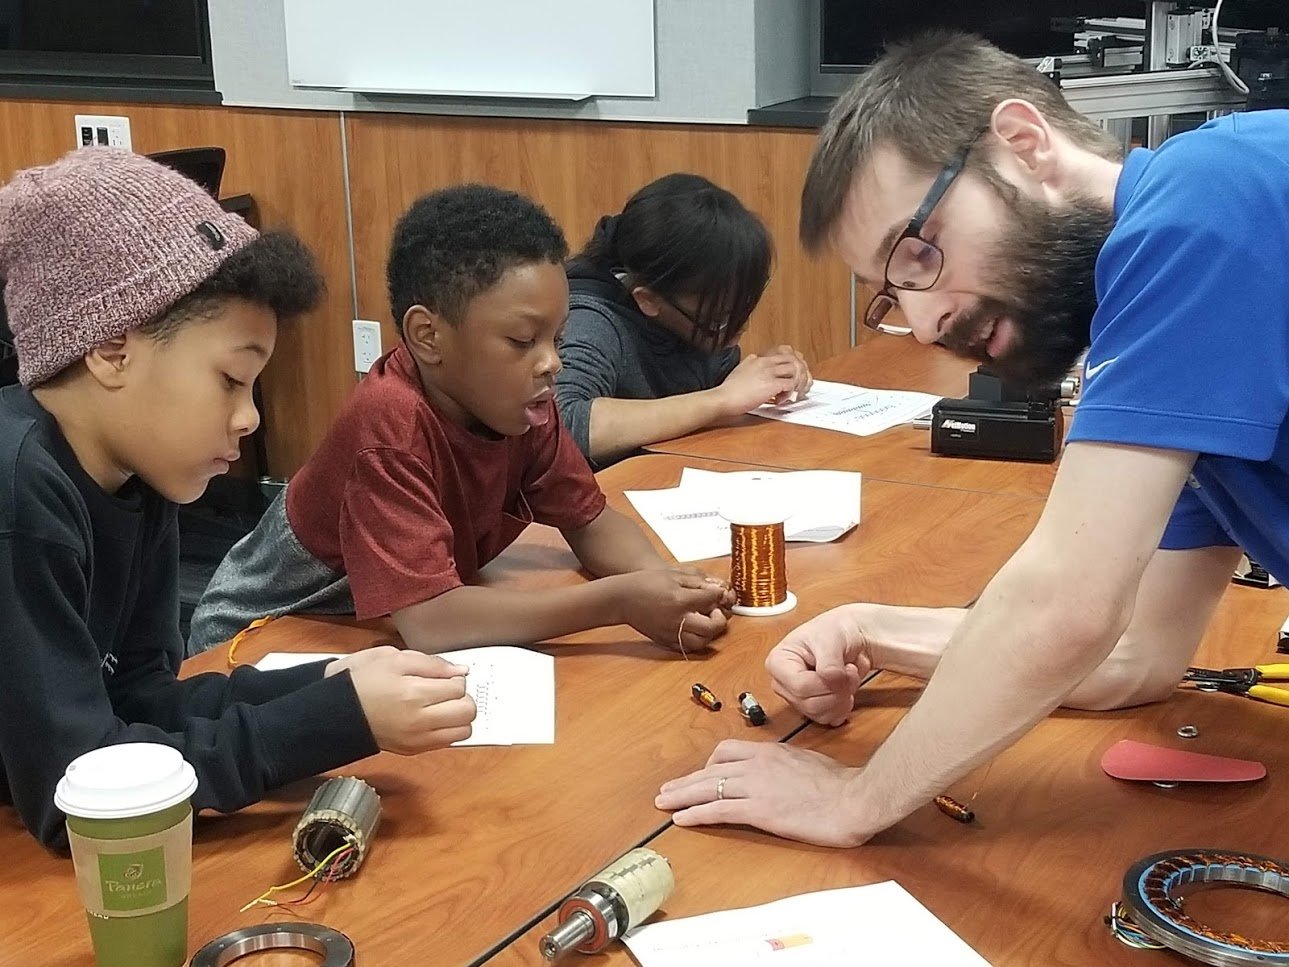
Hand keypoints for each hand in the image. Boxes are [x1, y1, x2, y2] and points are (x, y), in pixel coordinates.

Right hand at [329, 646, 476, 753]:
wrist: (336, 711)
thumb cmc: (361, 681)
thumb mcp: (393, 657)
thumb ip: (431, 663)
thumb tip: (460, 671)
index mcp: (413, 693)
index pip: (459, 687)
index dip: (455, 678)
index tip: (444, 675)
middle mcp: (419, 721)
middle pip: (468, 712)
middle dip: (463, 697)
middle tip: (448, 690)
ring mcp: (417, 739)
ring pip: (464, 731)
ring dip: (460, 716)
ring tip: (443, 705)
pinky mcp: (414, 750)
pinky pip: (448, 742)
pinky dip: (449, 729)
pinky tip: (434, 717)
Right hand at [615, 569, 734, 651]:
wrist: (622, 598)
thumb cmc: (645, 583)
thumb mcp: (674, 575)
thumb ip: (697, 583)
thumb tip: (716, 591)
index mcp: (680, 600)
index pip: (712, 601)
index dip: (719, 596)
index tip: (718, 593)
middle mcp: (677, 620)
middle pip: (712, 627)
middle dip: (719, 618)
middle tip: (715, 611)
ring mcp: (671, 633)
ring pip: (702, 642)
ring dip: (710, 633)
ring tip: (705, 621)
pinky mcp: (665, 641)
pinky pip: (687, 648)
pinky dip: (696, 641)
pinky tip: (694, 630)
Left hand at [655, 740, 872, 846]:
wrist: (854, 798)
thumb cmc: (841, 785)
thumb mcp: (809, 763)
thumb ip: (788, 766)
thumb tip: (783, 773)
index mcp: (770, 752)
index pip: (728, 751)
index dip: (709, 764)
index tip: (701, 775)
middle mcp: (757, 764)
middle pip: (710, 768)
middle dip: (686, 780)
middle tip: (666, 789)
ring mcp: (756, 786)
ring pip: (707, 787)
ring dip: (681, 795)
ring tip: (663, 802)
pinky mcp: (758, 810)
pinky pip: (717, 810)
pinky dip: (695, 813)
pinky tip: (681, 819)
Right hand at [714, 346, 812, 415]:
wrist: (723, 398)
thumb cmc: (729, 390)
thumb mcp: (740, 369)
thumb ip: (749, 363)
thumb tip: (754, 360)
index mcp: (759, 359)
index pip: (784, 353)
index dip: (794, 363)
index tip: (795, 374)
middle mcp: (766, 363)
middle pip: (794, 359)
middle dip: (801, 372)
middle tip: (800, 384)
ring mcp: (769, 373)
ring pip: (796, 370)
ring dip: (798, 383)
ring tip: (793, 393)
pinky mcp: (771, 385)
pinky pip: (790, 385)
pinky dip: (790, 393)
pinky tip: (782, 400)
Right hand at [766, 606, 872, 725]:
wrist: (851, 637)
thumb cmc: (834, 631)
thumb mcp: (830, 639)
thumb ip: (829, 661)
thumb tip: (829, 679)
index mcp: (778, 662)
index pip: (800, 686)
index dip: (826, 683)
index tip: (843, 670)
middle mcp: (784, 683)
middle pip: (810, 704)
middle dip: (837, 691)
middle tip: (850, 672)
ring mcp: (797, 697)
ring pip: (820, 714)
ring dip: (842, 699)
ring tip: (848, 678)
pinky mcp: (812, 708)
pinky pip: (828, 719)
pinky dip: (843, 707)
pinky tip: (845, 691)